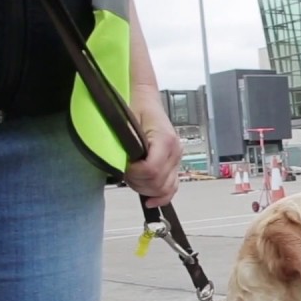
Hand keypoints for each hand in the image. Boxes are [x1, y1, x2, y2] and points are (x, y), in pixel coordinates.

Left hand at [124, 89, 181, 207]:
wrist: (145, 99)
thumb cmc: (135, 106)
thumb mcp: (127, 121)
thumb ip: (129, 143)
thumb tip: (126, 163)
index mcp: (165, 140)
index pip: (152, 170)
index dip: (135, 174)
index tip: (124, 168)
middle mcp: (175, 151)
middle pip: (158, 182)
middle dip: (138, 183)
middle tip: (125, 174)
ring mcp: (177, 159)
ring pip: (165, 188)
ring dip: (146, 189)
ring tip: (133, 179)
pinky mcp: (174, 164)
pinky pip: (172, 187)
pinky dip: (162, 197)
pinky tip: (150, 201)